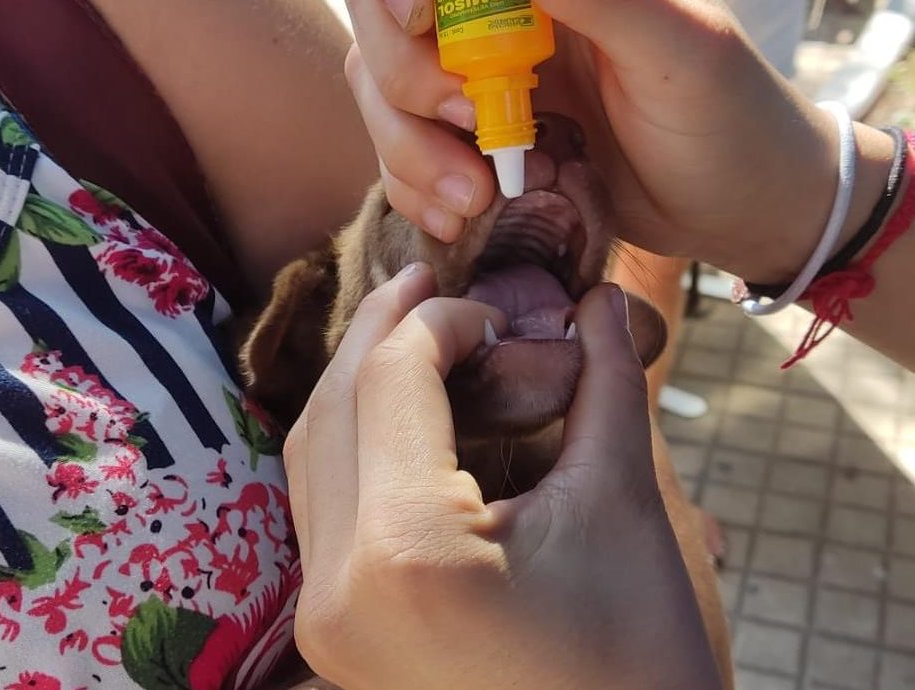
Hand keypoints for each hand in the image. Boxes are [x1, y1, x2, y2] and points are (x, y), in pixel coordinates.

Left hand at [283, 264, 721, 689]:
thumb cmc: (639, 665)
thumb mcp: (624, 510)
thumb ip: (610, 386)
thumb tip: (604, 297)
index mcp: (407, 547)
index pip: (394, 379)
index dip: (443, 321)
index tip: (500, 312)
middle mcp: (336, 585)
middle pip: (333, 406)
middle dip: (382, 330)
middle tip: (428, 283)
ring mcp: (323, 618)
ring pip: (313, 454)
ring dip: (358, 383)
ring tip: (412, 337)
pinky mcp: (332, 634)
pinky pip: (321, 507)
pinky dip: (353, 444)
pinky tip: (398, 418)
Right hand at [343, 0, 892, 284]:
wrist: (741, 211)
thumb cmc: (729, 123)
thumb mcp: (676, 47)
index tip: (415, 25)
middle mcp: (506, 28)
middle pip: (387, 31)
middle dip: (409, 87)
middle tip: (471, 135)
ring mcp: (488, 92)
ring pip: (386, 99)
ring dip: (411, 154)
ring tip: (475, 201)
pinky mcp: (483, 153)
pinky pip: (407, 161)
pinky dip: (416, 193)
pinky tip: (460, 220)